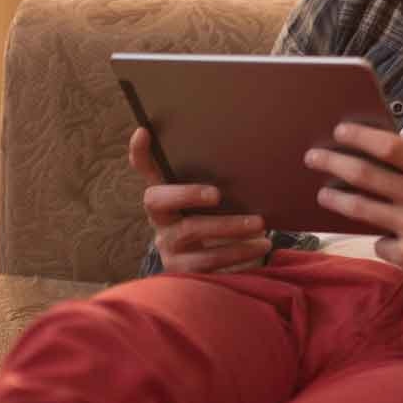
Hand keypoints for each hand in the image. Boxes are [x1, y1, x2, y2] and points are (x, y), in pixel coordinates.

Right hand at [128, 126, 271, 273]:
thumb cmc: (217, 226)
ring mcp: (168, 246)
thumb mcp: (215, 206)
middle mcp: (160, 220)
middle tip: (217, 194)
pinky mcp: (182, 271)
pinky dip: (240, 252)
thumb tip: (252, 155)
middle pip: (157, 201)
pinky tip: (262, 245)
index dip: (140, 154)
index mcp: (165, 199)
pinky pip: (210, 262)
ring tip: (259, 224)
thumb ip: (218, 185)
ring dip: (228, 227)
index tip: (143, 132)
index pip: (146, 171)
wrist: (215, 270)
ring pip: (191, 232)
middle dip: (186, 194)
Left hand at [305, 122, 402, 334]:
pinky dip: (382, 240)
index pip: (392, 147)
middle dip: (333, 163)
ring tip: (324, 194)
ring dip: (336, 199)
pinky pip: (381, 242)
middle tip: (313, 158)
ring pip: (361, 209)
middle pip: (366, 175)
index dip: (361, 137)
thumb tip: (392, 152)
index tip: (340, 131)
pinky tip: (390, 240)